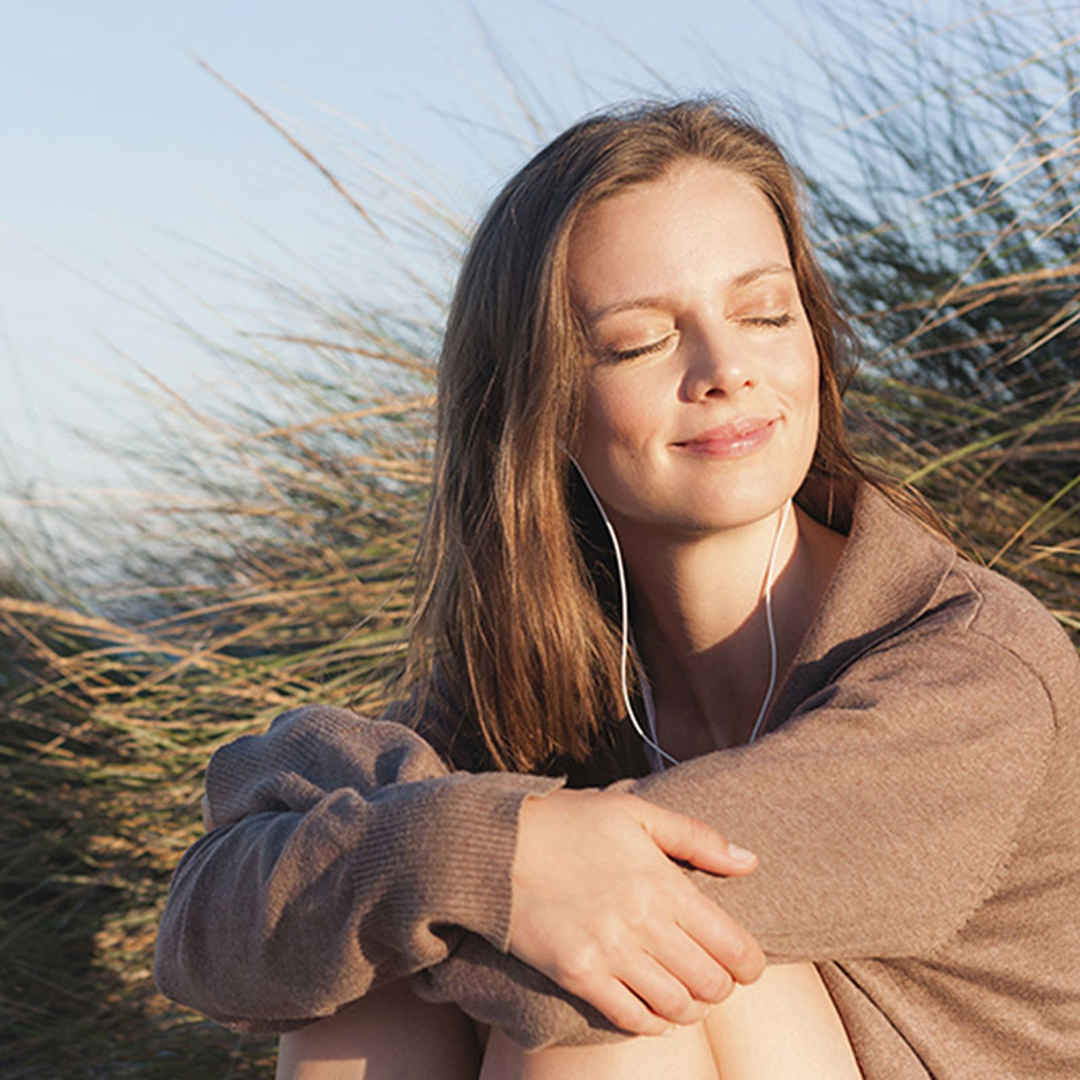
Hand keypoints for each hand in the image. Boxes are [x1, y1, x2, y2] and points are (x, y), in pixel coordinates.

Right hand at [508, 788, 764, 1035]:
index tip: (747, 964)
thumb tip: (750, 862)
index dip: (750, 964)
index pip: (732, 946)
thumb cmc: (569, 822)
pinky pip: (631, 1017)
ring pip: (676, 1007)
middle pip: (710, 984)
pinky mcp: (577, 974)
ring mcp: (609, 952)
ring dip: (690, 1008)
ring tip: (686, 994)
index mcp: (663, 883)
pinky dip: (653, 1023)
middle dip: (722, 987)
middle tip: (715, 978)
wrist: (498, 845)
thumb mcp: (635, 813)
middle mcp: (642, 923)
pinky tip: (654, 1010)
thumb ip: (697, 837)